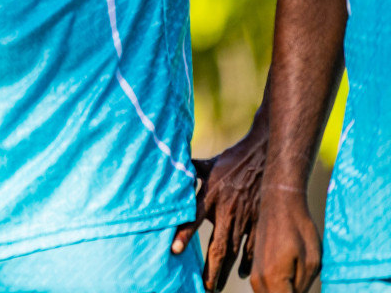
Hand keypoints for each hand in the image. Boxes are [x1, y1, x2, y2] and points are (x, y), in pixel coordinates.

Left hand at [173, 124, 267, 288]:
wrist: (266, 155)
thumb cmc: (233, 160)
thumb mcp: (208, 164)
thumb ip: (189, 170)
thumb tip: (169, 164)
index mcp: (210, 195)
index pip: (193, 217)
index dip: (183, 234)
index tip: (174, 251)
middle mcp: (227, 210)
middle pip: (217, 246)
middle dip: (210, 269)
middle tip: (202, 287)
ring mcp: (246, 218)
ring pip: (235, 252)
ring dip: (225, 271)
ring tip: (215, 287)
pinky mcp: (261, 221)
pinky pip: (254, 247)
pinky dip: (248, 262)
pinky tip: (243, 274)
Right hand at [249, 187, 319, 292]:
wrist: (279, 202)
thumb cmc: (299, 229)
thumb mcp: (311, 263)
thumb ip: (302, 288)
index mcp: (273, 279)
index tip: (303, 284)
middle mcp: (258, 280)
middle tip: (301, 278)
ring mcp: (254, 275)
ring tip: (298, 277)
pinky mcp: (255, 270)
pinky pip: (267, 291)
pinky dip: (278, 291)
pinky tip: (292, 283)